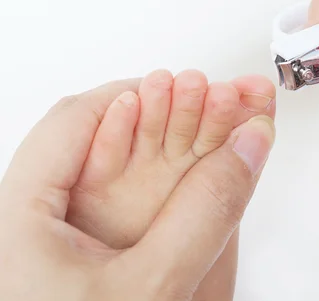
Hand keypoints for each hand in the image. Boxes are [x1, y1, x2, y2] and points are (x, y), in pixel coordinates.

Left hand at [0, 78, 274, 299]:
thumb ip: (203, 213)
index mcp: (17, 215)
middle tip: (216, 104)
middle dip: (166, 116)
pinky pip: (117, 211)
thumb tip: (248, 147)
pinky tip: (190, 192)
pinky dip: (161, 190)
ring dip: (169, 150)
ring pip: (111, 176)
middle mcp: (27, 222)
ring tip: (216, 139)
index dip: (139, 91)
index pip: (75, 119)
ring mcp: (51, 246)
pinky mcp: (76, 266)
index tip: (188, 86)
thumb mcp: (150, 289)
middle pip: (97, 141)